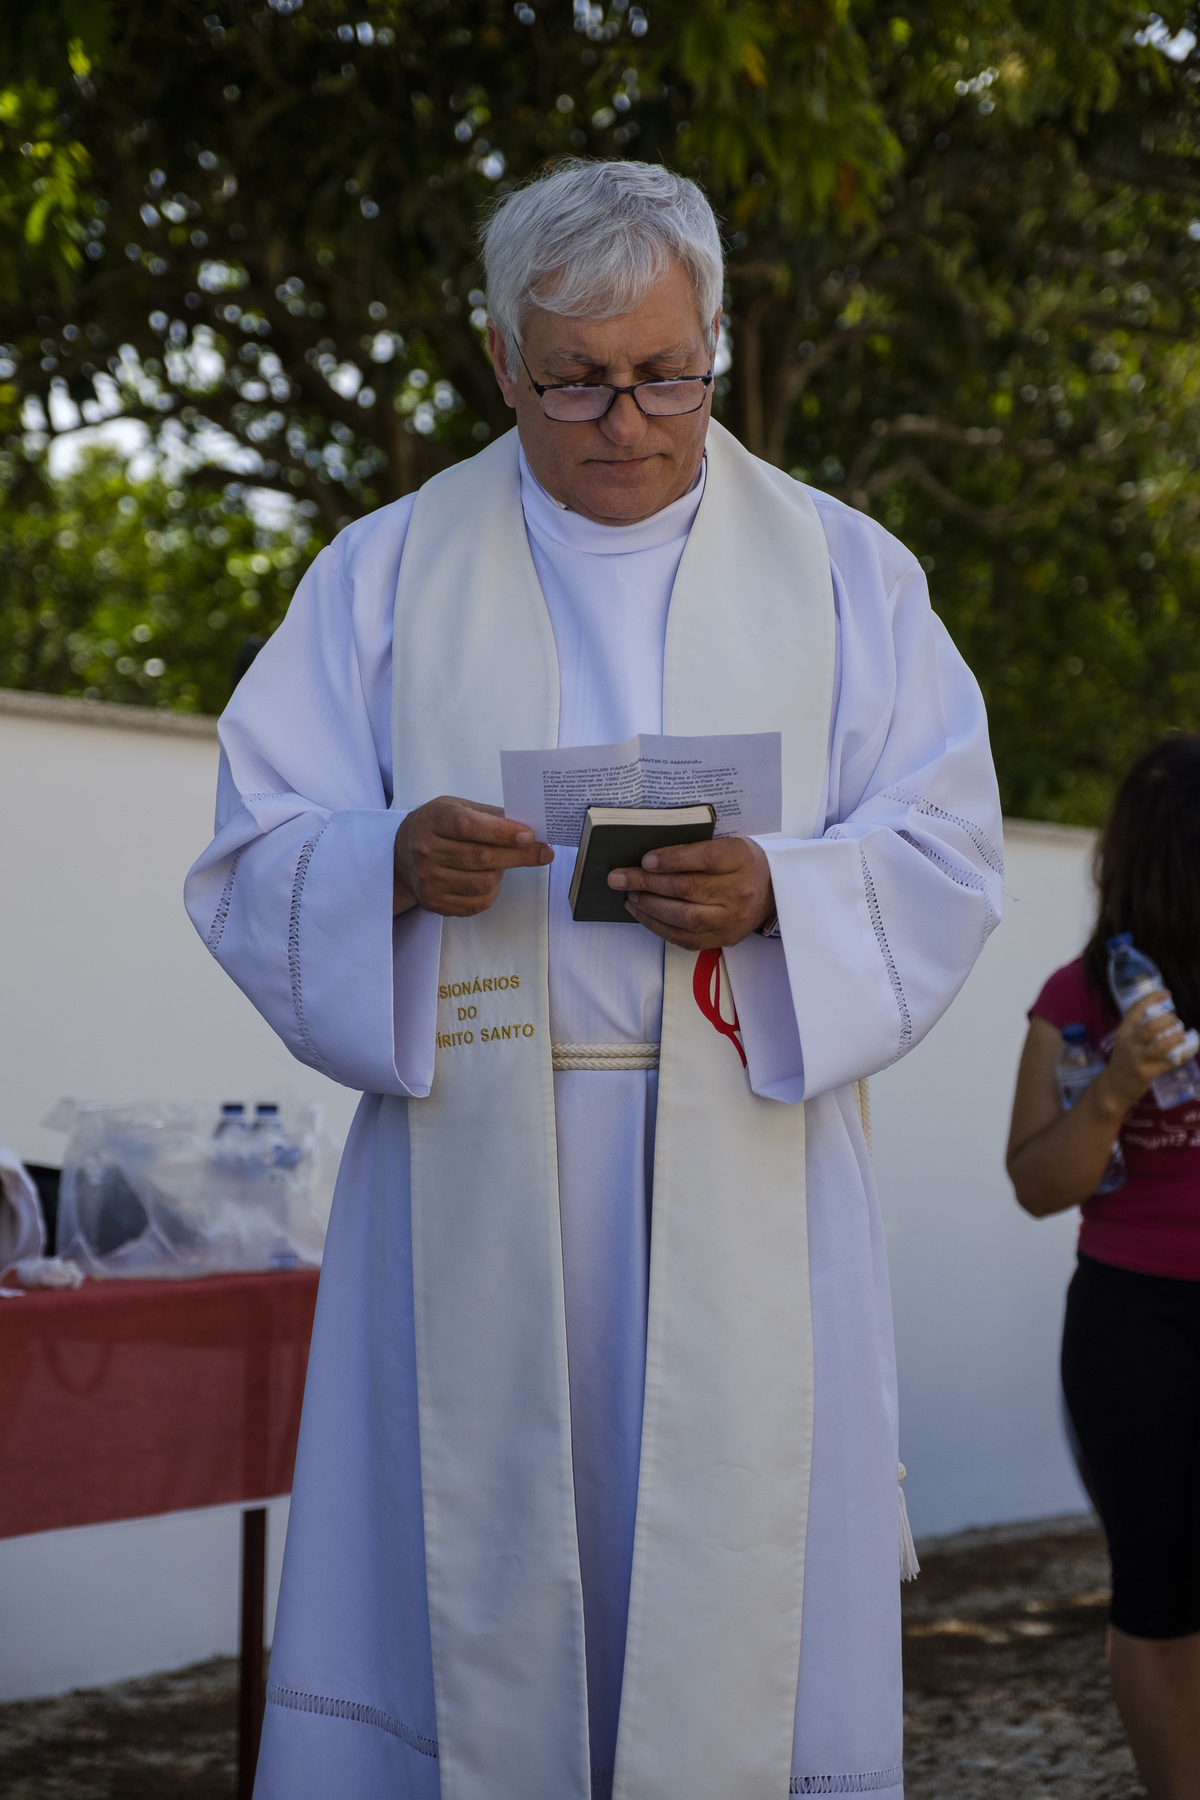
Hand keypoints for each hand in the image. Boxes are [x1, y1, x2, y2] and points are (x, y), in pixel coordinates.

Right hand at [393, 797, 552, 916]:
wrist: (400, 855)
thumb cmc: (438, 826)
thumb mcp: (457, 807)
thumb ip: (489, 815)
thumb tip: (527, 828)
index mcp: (434, 820)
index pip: (469, 827)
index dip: (501, 832)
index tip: (529, 836)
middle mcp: (427, 851)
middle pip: (481, 858)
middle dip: (519, 856)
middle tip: (543, 852)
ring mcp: (429, 880)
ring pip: (483, 883)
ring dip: (503, 874)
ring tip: (503, 862)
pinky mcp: (434, 902)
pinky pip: (477, 903)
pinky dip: (492, 892)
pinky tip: (490, 880)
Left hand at [608, 836, 773, 949]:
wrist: (772, 892)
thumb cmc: (740, 862)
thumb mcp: (727, 843)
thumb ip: (694, 847)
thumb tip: (647, 857)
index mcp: (741, 859)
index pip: (705, 858)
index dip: (671, 859)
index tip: (645, 860)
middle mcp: (739, 891)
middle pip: (687, 888)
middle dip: (646, 883)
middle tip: (619, 877)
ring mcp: (730, 919)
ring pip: (683, 916)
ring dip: (648, 905)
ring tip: (629, 895)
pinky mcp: (722, 938)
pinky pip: (683, 937)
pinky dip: (656, 925)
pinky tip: (640, 912)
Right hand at [1094, 988, 1189, 1115]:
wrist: (1114, 1086)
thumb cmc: (1124, 1059)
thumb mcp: (1125, 1040)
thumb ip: (1140, 1029)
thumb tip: (1165, 1016)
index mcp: (1124, 1031)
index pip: (1136, 1009)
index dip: (1152, 998)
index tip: (1167, 994)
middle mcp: (1130, 1042)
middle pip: (1150, 1027)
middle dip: (1167, 1020)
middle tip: (1175, 1019)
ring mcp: (1138, 1058)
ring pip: (1160, 1046)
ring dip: (1175, 1038)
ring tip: (1182, 1035)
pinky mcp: (1147, 1072)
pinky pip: (1169, 1063)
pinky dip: (1182, 1056)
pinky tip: (1188, 1052)